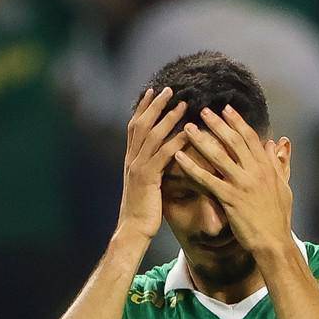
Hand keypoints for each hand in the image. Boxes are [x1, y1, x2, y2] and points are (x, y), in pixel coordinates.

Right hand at [118, 87, 189, 240]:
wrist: (133, 229)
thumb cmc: (142, 211)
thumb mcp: (145, 185)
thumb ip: (150, 168)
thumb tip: (160, 159)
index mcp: (130, 159)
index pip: (134, 127)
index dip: (142, 108)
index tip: (151, 92)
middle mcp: (132, 159)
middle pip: (141, 124)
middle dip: (154, 105)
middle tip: (168, 89)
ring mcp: (138, 168)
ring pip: (152, 136)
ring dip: (168, 118)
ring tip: (183, 104)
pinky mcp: (148, 178)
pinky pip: (163, 155)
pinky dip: (175, 141)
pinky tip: (188, 133)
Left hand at [175, 105, 293, 255]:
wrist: (274, 242)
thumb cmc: (279, 218)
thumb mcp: (285, 186)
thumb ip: (280, 163)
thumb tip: (279, 143)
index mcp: (267, 167)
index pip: (250, 138)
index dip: (237, 122)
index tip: (226, 109)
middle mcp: (254, 172)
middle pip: (233, 141)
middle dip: (217, 124)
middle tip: (203, 110)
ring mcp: (241, 184)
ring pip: (218, 156)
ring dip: (201, 140)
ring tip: (187, 128)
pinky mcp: (229, 198)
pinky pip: (207, 179)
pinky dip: (192, 167)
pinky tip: (179, 157)